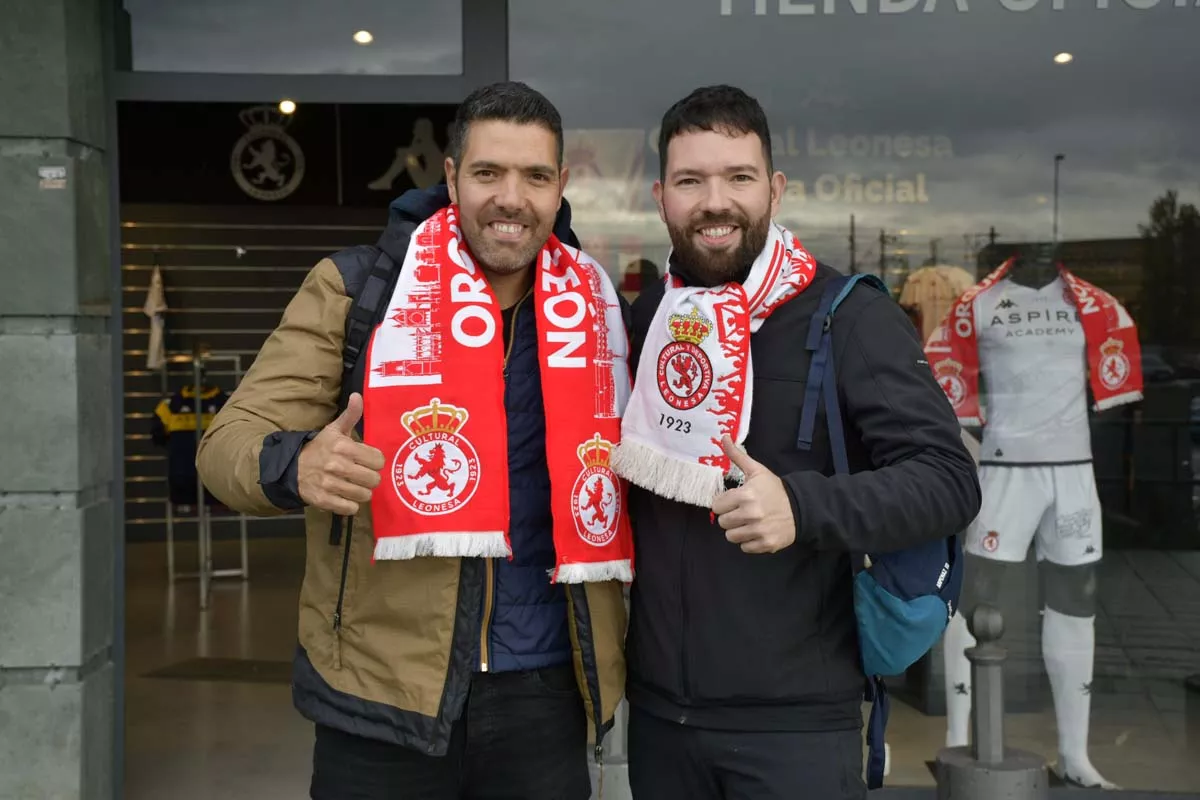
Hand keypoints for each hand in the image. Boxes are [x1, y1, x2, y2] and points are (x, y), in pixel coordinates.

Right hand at [297, 392, 385, 515]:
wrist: (291, 468)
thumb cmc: (319, 448)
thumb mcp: (334, 429)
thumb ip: (350, 414)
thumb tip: (357, 396)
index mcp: (342, 446)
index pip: (378, 460)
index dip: (375, 461)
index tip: (368, 461)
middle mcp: (336, 465)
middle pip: (374, 479)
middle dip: (371, 478)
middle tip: (363, 475)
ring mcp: (329, 484)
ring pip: (364, 495)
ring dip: (362, 492)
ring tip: (354, 486)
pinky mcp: (323, 500)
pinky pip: (350, 508)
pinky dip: (350, 505)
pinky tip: (345, 497)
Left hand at [711, 436, 795, 553]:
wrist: (801, 508)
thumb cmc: (775, 489)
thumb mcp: (757, 471)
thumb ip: (737, 456)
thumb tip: (724, 437)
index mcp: (745, 495)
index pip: (716, 506)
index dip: (724, 503)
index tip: (733, 501)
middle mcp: (750, 514)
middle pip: (722, 523)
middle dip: (730, 517)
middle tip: (742, 512)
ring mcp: (758, 531)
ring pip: (731, 537)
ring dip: (737, 530)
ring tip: (749, 522)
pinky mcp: (766, 544)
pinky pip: (744, 547)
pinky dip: (749, 541)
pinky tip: (757, 531)